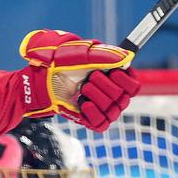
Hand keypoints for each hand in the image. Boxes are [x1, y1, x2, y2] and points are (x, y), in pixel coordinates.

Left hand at [19, 29, 139, 130]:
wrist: (44, 79)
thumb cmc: (63, 63)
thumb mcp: (83, 54)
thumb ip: (106, 55)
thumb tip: (127, 57)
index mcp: (115, 77)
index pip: (134, 86)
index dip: (126, 81)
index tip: (113, 72)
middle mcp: (112, 94)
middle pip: (123, 98)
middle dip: (105, 86)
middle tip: (89, 79)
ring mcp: (102, 108)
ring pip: (113, 111)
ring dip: (97, 97)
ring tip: (82, 88)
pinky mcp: (91, 120)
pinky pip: (101, 123)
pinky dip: (92, 113)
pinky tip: (83, 103)